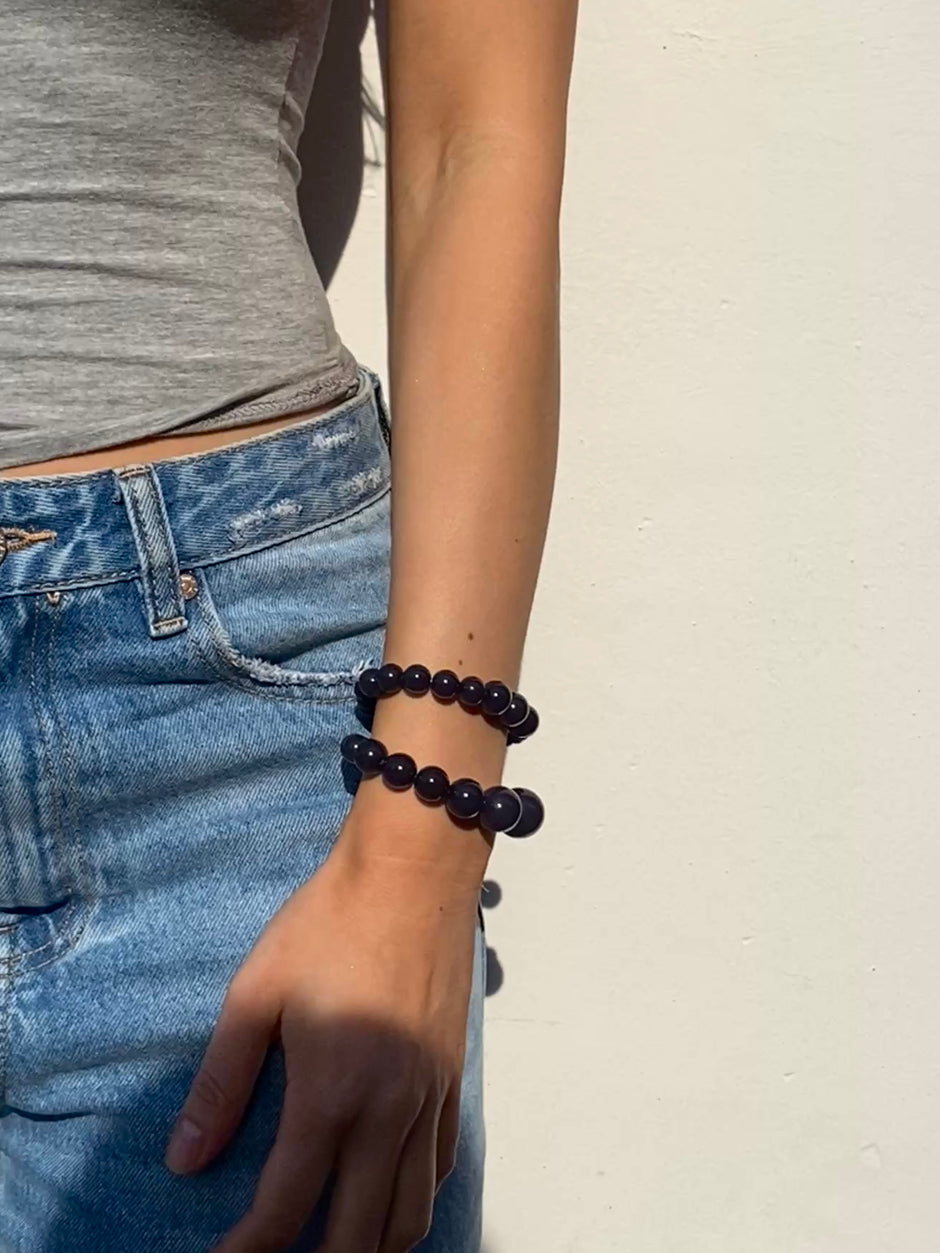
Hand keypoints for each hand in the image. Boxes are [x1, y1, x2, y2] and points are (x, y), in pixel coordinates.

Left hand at [163, 803, 480, 1252]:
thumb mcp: (256, 993)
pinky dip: (412, 1198)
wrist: (413, 873)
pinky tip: (386, 1189)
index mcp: (331, 1093)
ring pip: (411, 1213)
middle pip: (359, 1234)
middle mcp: (389, 1111)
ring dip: (371, 1245)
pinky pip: (439, 1164)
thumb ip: (221, 1082)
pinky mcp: (451, 1075)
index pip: (286, 1206)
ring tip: (333, 1243)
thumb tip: (184, 1159)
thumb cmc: (327, 924)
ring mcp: (429, 1097)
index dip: (247, 1250)